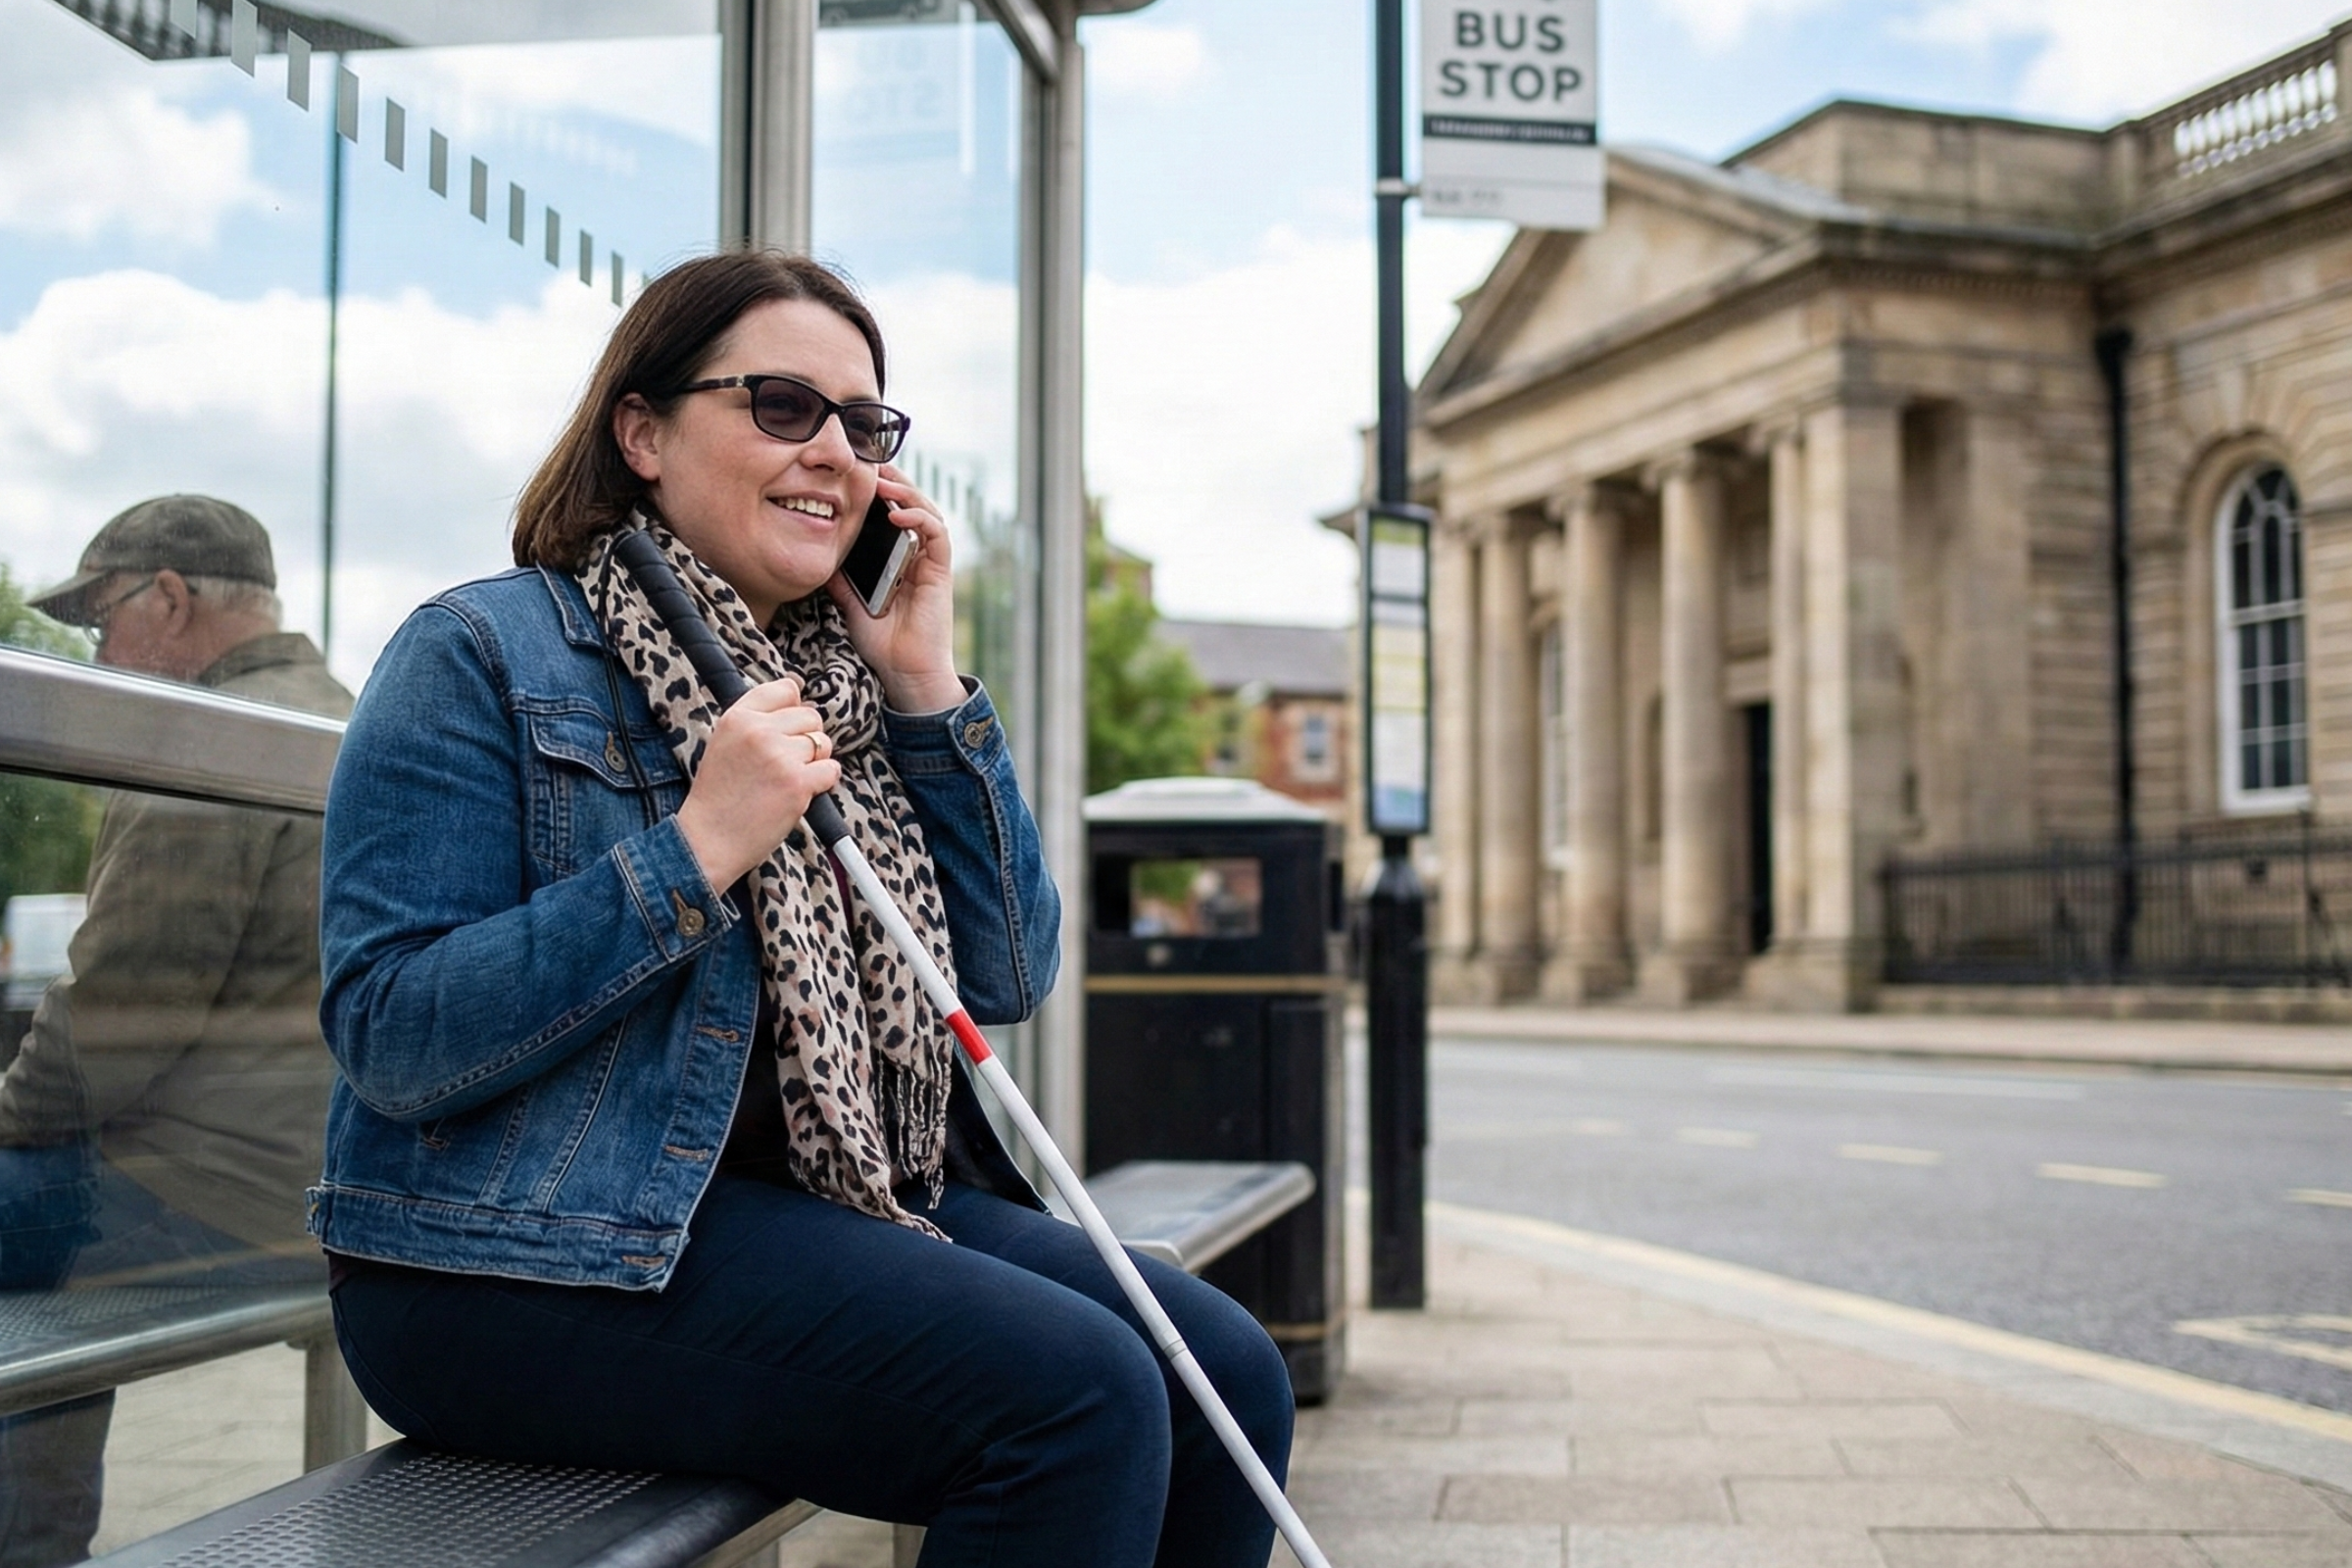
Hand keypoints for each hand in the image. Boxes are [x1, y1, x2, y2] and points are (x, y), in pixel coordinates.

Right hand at [673, 676, 841, 887]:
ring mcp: (780, 756)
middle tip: (785, 764)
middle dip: (806, 739)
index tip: (787, 729)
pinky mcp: (798, 783)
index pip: (786, 689)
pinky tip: (800, 792)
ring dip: (814, 762)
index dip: (794, 709)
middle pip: (811, 717)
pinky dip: (823, 782)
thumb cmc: (718, 795)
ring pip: (823, 743)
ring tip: (787, 780)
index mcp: (738, 717)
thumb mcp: (724, 742)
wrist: (708, 839)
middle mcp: (759, 731)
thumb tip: (799, 693)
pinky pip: (831, 770)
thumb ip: (756, 720)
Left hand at [828, 466, 962, 712]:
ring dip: (907, 492)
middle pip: (912, 506)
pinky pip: (936, 534)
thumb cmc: (884, 646)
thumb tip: (821, 557)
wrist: (907, 675)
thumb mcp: (852, 605)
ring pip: (927, 512)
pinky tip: (896, 513)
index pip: (894, 515)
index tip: (857, 476)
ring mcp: (931, 563)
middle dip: (894, 482)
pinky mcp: (940, 572)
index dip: (881, 493)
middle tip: (870, 464)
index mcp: (900, 562)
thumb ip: (842, 581)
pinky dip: (918, 518)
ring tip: (883, 479)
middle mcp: (919, 558)